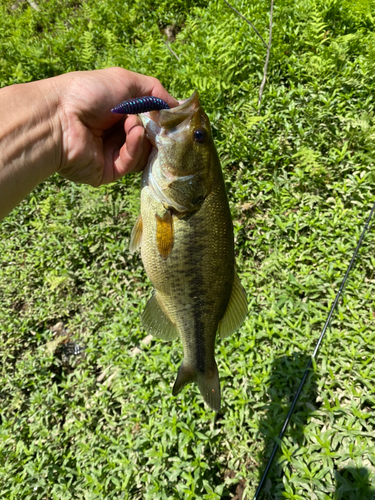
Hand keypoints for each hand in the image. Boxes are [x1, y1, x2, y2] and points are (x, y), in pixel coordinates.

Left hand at [51, 67, 177, 185]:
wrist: (60, 117)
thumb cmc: (89, 93)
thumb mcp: (126, 81)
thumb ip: (154, 91)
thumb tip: (178, 106)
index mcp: (117, 115)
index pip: (148, 122)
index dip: (161, 121)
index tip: (174, 119)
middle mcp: (115, 136)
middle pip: (150, 141)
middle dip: (157, 133)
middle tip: (163, 127)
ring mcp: (111, 155)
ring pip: (144, 154)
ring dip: (143, 137)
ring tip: (132, 124)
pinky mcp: (108, 172)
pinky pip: (131, 163)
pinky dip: (135, 147)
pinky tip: (132, 133)